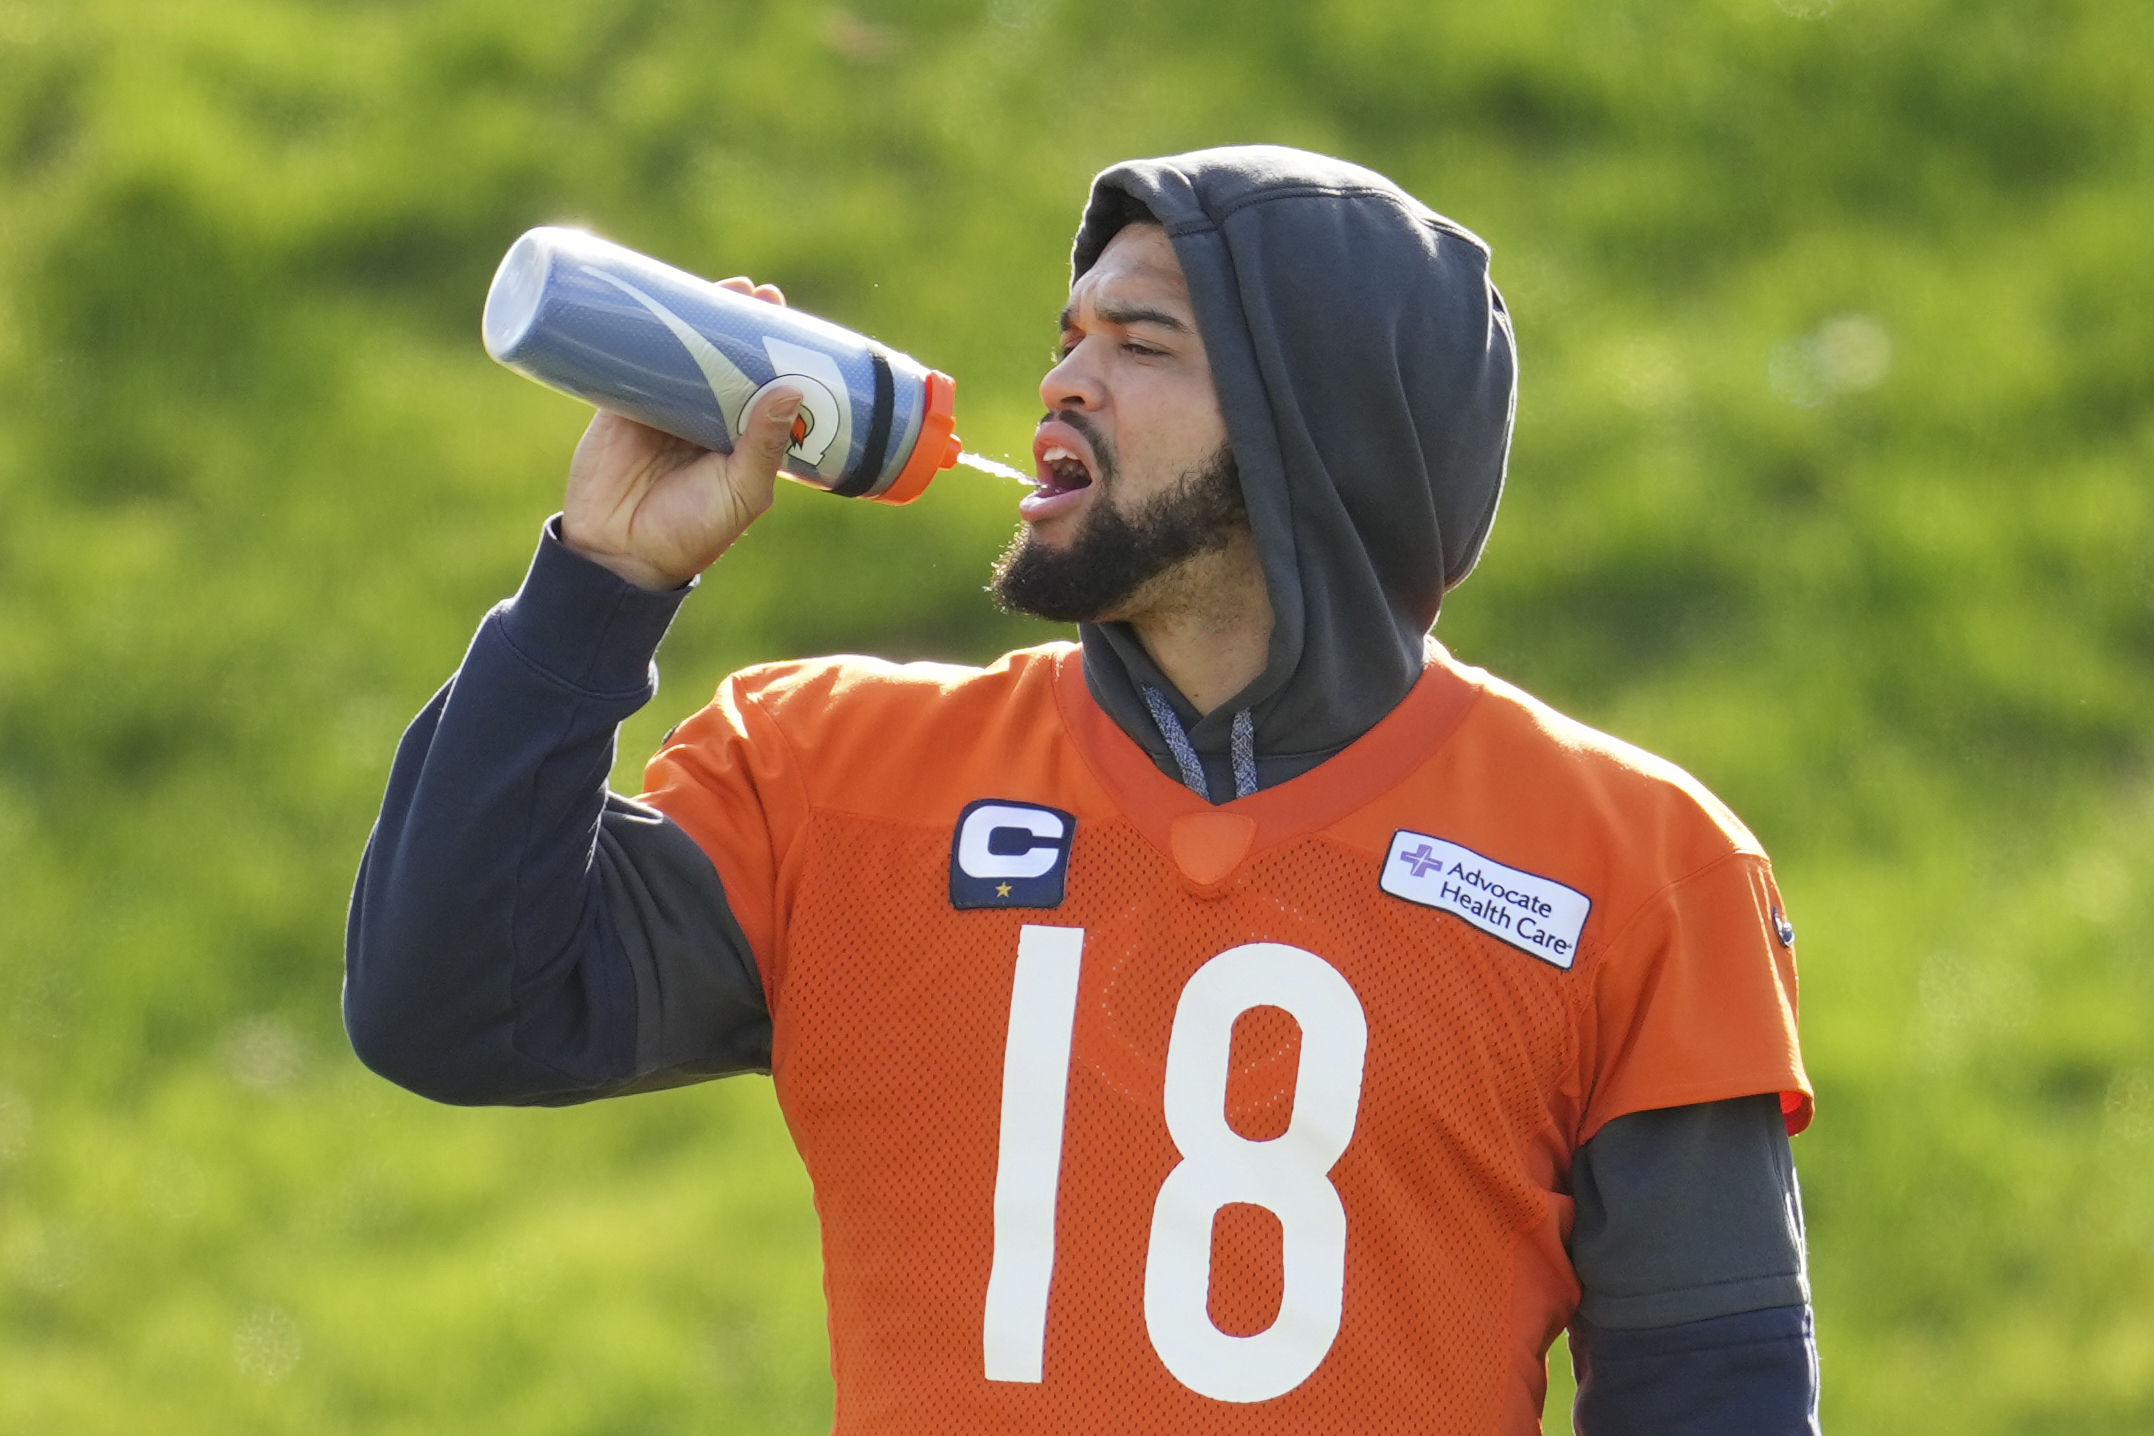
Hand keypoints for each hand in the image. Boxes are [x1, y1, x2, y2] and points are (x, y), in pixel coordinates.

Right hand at [561, 279, 799, 590]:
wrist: (621, 554)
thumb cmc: (692, 532)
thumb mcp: (741, 490)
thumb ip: (764, 446)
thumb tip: (793, 388)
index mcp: (740, 439)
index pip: (762, 383)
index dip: (775, 352)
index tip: (789, 320)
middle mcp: (704, 418)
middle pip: (726, 357)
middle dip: (741, 323)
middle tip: (758, 293)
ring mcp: (663, 407)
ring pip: (685, 351)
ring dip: (700, 317)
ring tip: (724, 288)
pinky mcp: (621, 403)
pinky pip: (633, 359)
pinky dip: (643, 331)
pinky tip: (654, 299)